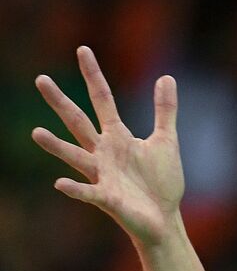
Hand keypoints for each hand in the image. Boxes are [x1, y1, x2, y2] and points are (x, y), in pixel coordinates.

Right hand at [33, 46, 183, 245]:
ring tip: (36, 133)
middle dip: (61, 103)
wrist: (164, 220)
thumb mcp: (165, 142)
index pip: (102, 100)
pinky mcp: (108, 199)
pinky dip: (75, 189)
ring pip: (75, 157)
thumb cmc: (161, 183)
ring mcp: (102, 176)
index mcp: (118, 137)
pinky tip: (60, 183)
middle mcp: (103, 153)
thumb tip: (166, 77)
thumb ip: (164, 111)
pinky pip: (88, 193)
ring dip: (56, 147)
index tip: (83, 50)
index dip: (94, 76)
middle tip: (41, 79)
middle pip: (78, 123)